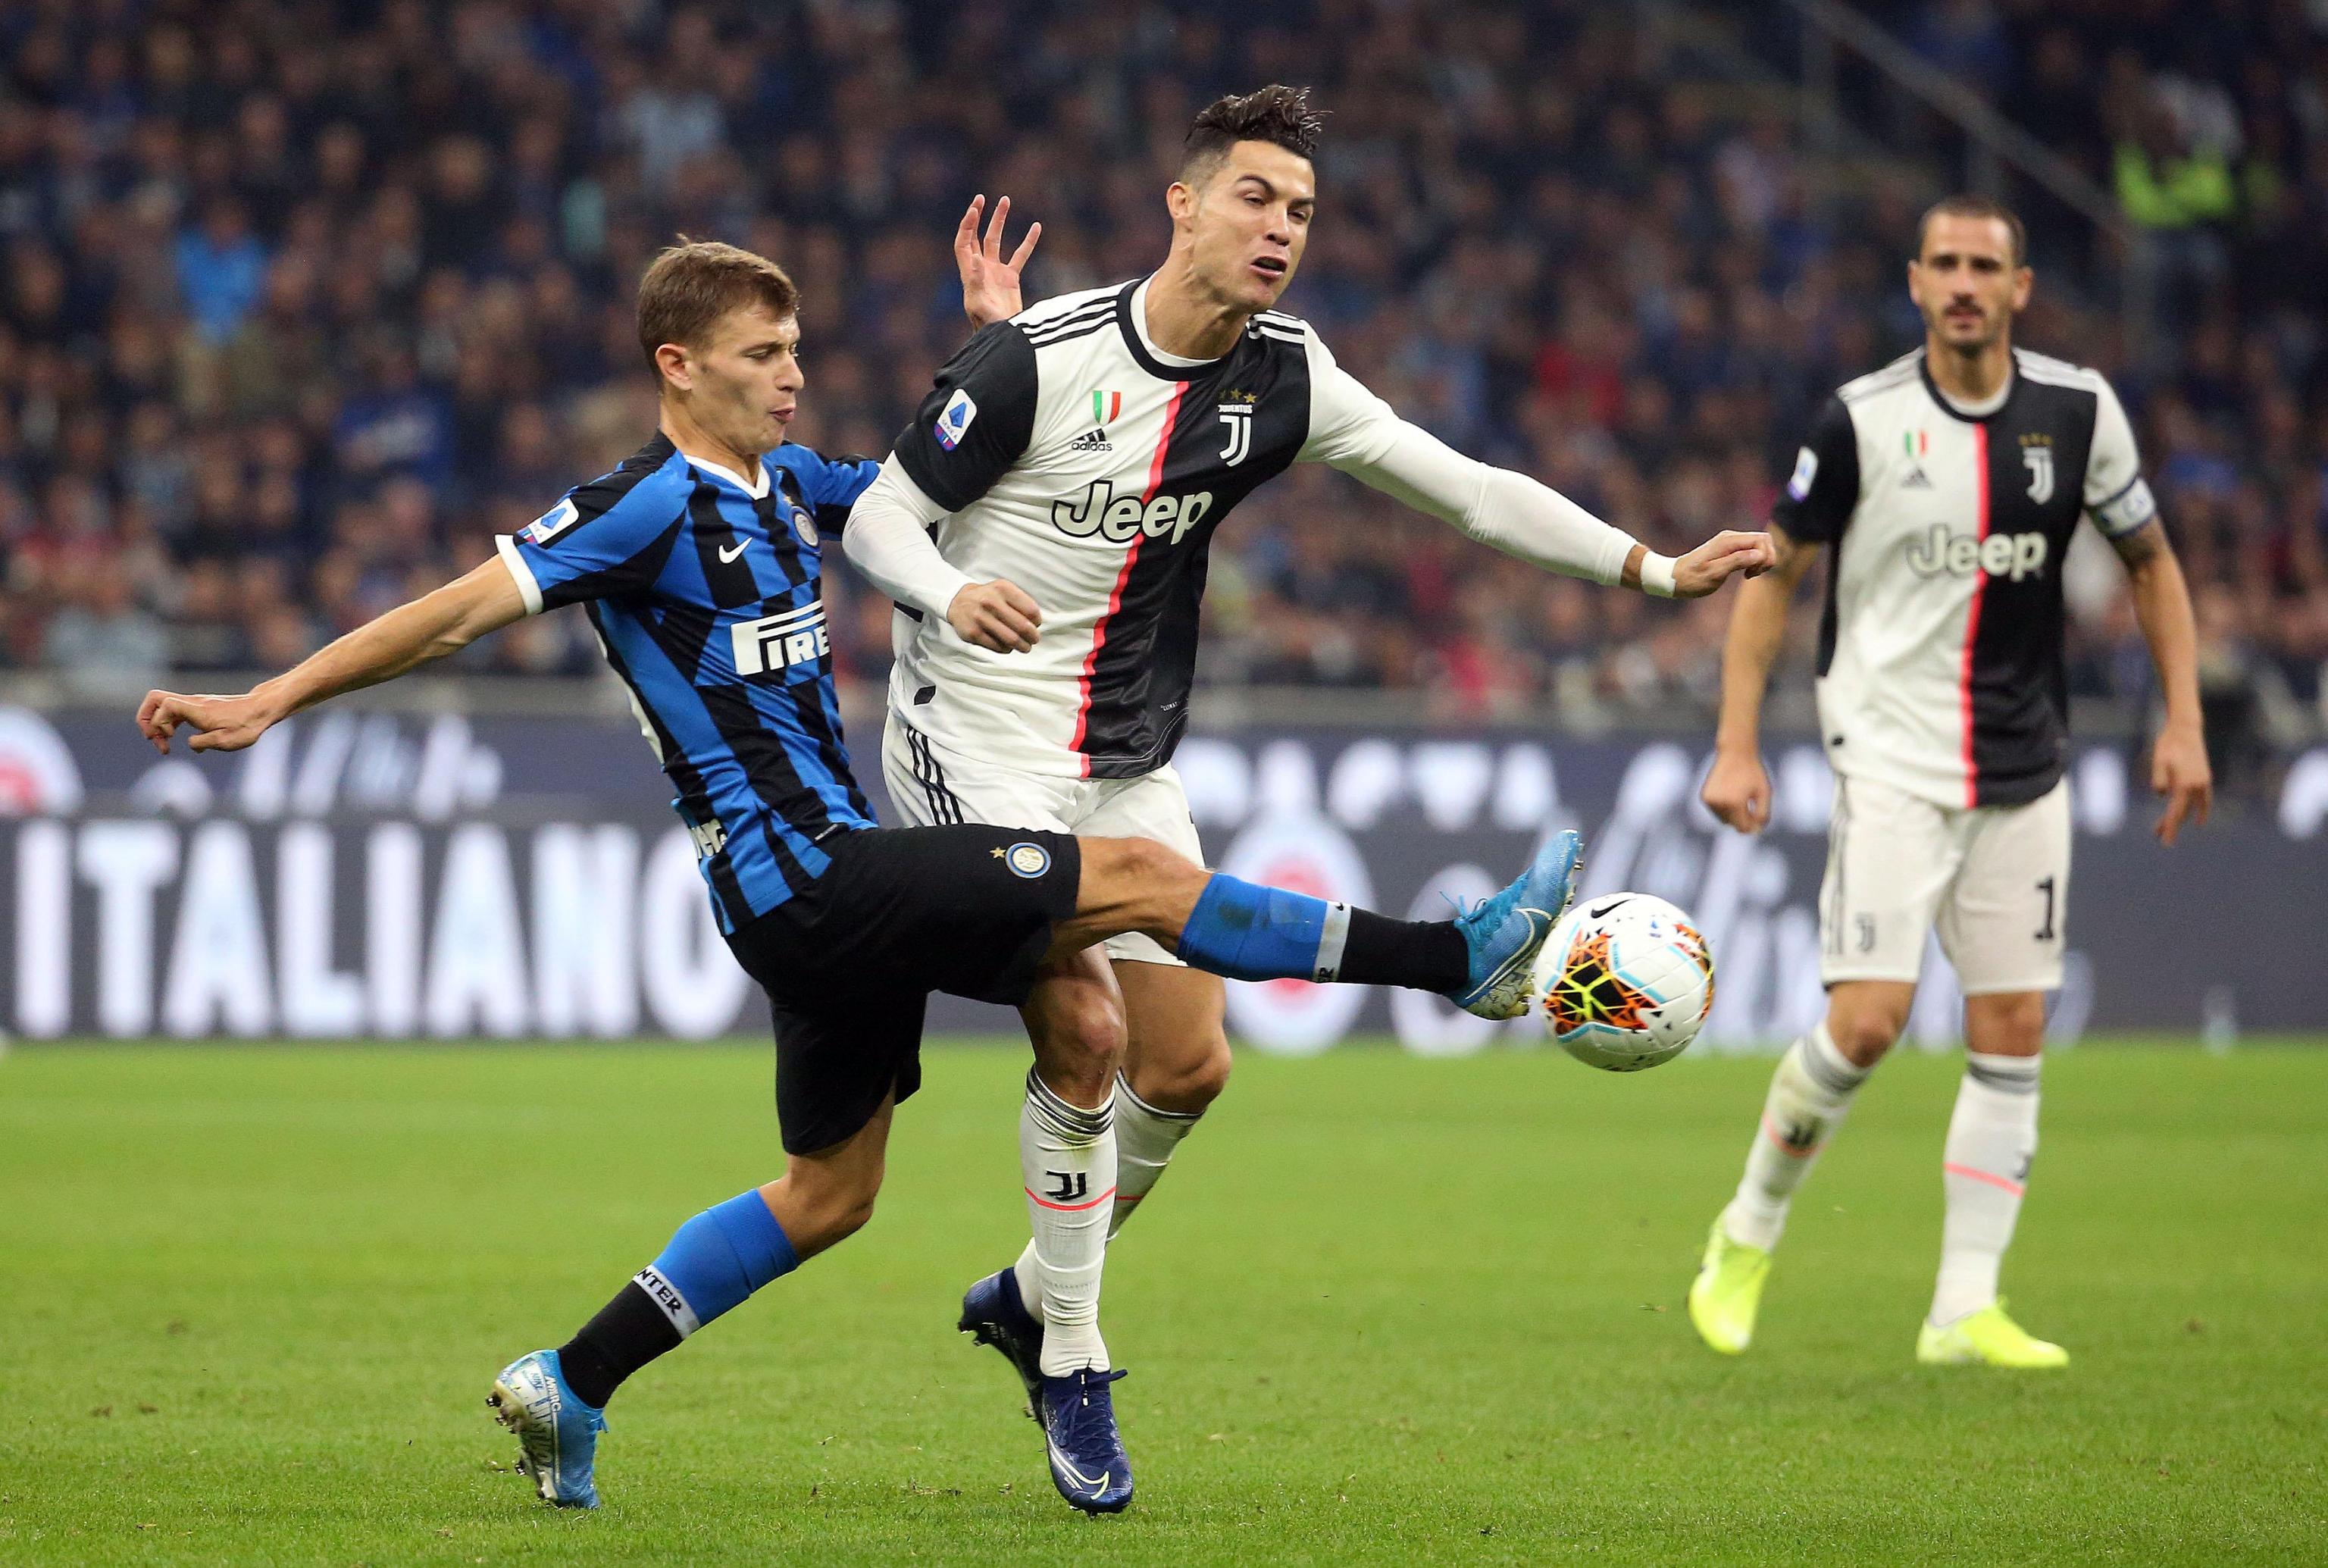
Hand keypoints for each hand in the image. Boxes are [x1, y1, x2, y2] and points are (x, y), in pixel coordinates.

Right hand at [138, 688, 280, 753]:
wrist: (261, 709)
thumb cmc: (247, 725)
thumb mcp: (226, 741)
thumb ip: (202, 743)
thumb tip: (189, 744)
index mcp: (196, 709)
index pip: (164, 704)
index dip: (159, 721)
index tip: (171, 737)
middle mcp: (191, 703)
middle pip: (154, 699)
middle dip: (145, 719)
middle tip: (154, 739)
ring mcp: (193, 704)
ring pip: (161, 706)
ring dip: (157, 725)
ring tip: (165, 746)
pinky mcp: (197, 708)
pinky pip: (173, 712)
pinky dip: (168, 725)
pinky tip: (176, 740)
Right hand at [946, 578, 1041, 652]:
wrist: (958, 602)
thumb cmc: (988, 597)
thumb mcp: (1004, 590)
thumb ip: (1021, 603)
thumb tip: (1036, 625)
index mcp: (1003, 589)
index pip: (1031, 610)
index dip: (1037, 621)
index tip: (1036, 625)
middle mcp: (990, 601)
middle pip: (1023, 627)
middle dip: (1033, 637)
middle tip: (1034, 640)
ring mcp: (980, 618)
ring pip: (1011, 640)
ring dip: (1022, 646)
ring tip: (1025, 646)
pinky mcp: (973, 633)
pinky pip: (998, 647)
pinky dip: (1007, 649)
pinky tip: (1007, 646)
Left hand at [956, 194, 1040, 329]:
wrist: (1004, 337)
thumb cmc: (988, 325)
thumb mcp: (980, 303)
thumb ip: (977, 281)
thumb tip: (975, 258)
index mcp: (969, 273)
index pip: (964, 242)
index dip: (967, 226)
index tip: (975, 210)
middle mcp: (980, 269)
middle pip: (976, 236)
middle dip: (978, 217)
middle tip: (981, 199)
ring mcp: (995, 272)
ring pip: (995, 240)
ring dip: (999, 221)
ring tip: (1005, 201)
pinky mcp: (1010, 278)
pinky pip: (1020, 255)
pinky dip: (1028, 242)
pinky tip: (1036, 227)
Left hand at [1673, 530, 1775, 597]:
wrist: (1674, 578)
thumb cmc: (1692, 579)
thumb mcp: (1714, 574)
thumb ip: (1737, 561)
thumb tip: (1759, 554)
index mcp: (1728, 541)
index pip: (1761, 540)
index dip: (1765, 557)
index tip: (1751, 574)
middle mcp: (1731, 537)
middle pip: (1764, 540)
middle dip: (1767, 558)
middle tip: (1753, 574)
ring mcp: (1730, 542)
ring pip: (1759, 545)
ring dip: (1761, 561)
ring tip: (1749, 575)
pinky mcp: (1729, 549)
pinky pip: (1751, 550)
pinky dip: (1754, 561)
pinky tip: (1745, 573)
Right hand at [1701, 747, 1771, 833]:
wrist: (1735, 753)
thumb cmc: (1753, 773)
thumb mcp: (1764, 793)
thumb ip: (1762, 814)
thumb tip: (1755, 831)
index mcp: (1735, 803)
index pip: (1742, 828)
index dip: (1751, 825)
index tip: (1757, 816)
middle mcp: (1720, 803)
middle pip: (1732, 824)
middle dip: (1742, 818)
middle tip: (1749, 802)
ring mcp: (1710, 800)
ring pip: (1723, 819)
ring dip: (1732, 814)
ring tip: (1739, 796)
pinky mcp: (1705, 797)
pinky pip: (1716, 811)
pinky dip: (1723, 807)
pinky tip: (1730, 793)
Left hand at [2150, 720, 2211, 845]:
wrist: (2186, 729)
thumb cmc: (2168, 745)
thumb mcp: (2158, 762)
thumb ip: (2159, 780)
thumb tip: (2162, 795)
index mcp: (2185, 784)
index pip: (2176, 813)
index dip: (2170, 828)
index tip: (2166, 842)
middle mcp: (2197, 786)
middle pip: (2183, 812)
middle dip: (2170, 824)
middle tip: (2157, 835)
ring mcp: (2203, 782)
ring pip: (2193, 807)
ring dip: (2181, 817)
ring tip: (2165, 826)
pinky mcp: (2204, 778)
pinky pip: (2203, 800)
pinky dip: (2200, 810)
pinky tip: (2196, 818)